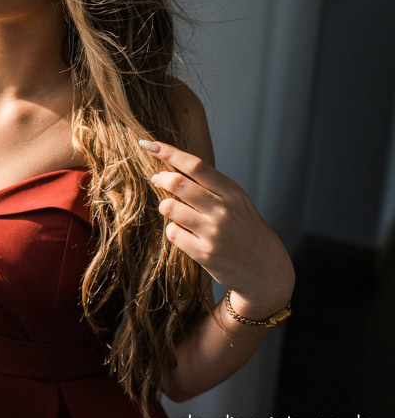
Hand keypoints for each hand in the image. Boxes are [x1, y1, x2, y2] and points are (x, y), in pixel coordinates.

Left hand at [140, 139, 294, 318]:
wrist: (267, 272)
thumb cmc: (246, 231)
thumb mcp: (238, 203)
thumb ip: (211, 187)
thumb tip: (171, 168)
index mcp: (233, 193)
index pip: (195, 165)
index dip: (169, 152)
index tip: (149, 145)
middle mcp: (224, 210)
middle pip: (177, 183)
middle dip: (160, 178)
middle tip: (156, 179)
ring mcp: (214, 233)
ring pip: (169, 208)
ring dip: (165, 207)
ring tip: (174, 212)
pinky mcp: (205, 254)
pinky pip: (172, 233)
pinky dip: (173, 230)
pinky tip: (185, 234)